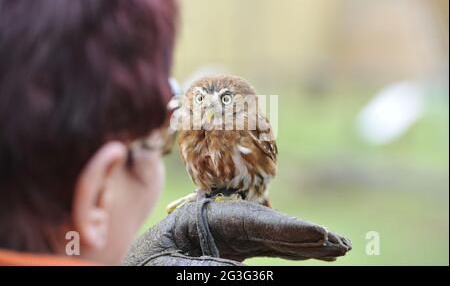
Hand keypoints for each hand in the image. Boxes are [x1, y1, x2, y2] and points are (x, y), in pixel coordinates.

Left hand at [123, 199, 351, 265]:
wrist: (139, 264)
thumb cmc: (146, 264)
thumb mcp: (163, 266)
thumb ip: (200, 268)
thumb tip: (235, 268)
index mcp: (201, 218)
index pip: (250, 220)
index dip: (284, 227)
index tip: (316, 233)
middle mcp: (221, 222)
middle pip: (269, 225)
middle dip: (305, 234)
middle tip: (340, 242)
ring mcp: (230, 235)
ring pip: (275, 237)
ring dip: (307, 242)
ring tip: (338, 247)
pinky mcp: (235, 247)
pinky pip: (269, 247)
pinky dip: (293, 249)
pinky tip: (315, 251)